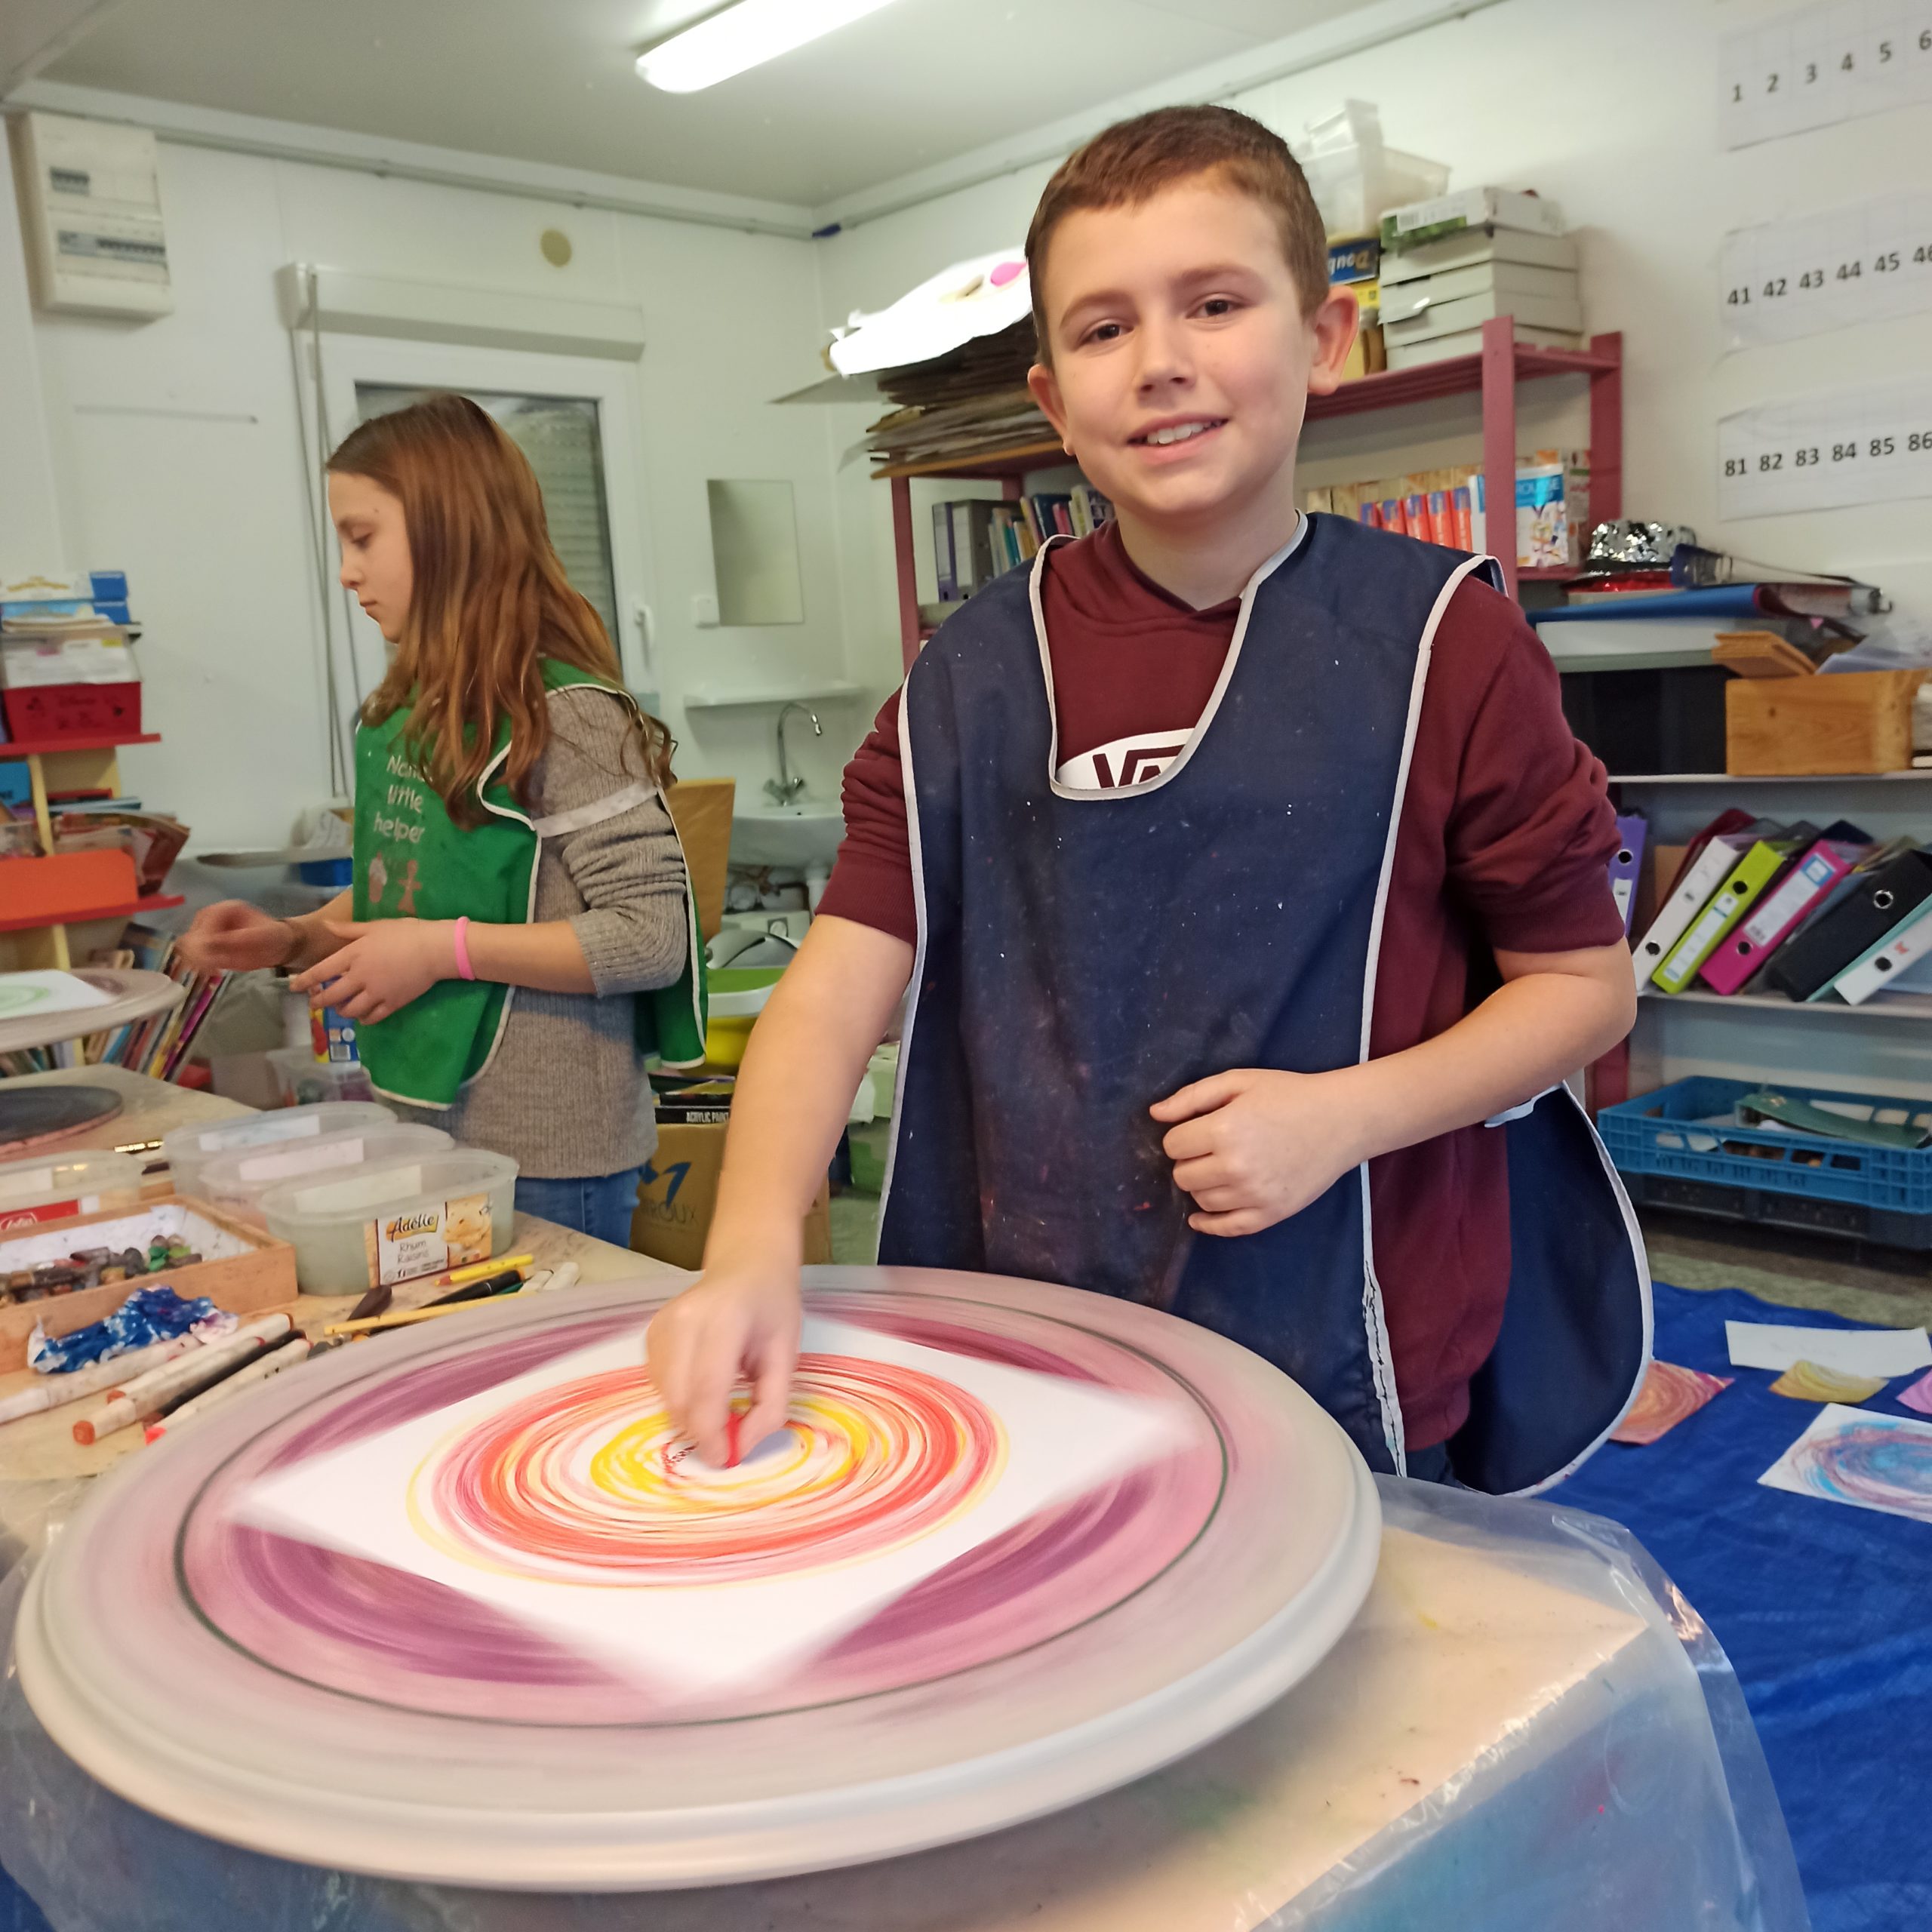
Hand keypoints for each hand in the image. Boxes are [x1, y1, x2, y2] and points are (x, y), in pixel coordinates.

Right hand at [179, 900, 297, 973]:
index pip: (205, 920)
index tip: (213, 957)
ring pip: (189, 946)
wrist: (277, 947)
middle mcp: (211, 918)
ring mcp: (206, 932)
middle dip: (200, 953)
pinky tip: (214, 972)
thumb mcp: (260, 936)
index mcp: (225, 909)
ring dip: (198, 960)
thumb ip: (238, 939)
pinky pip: (193, 955)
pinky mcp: (206, 947)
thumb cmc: (271, 936)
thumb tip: (212, 943)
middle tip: (214, 966)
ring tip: (215, 970)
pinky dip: (200, 965)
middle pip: (192, 934)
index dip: (206, 938)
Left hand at [289, 920, 452, 1021]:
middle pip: (331, 996)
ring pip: (349, 1010)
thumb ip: (347, 929)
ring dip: (340, 1011)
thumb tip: (326, 925)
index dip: (304, 981)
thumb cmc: (405, 932)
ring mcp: (376, 993)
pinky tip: (362, 1016)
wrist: (435, 949)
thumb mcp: (374, 926)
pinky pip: (371, 1017)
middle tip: (314, 1003)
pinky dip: (363, 1019)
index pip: (321, 972)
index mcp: (353, 955)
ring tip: (340, 1008)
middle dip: (319, 1001)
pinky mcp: (392, 1004)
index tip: (294, 988)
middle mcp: (360, 977)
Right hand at [646, 1264, 801, 1468]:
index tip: (724, 1459)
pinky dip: (679, 1399)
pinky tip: (702, 1384)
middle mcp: (685, 1320)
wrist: (747, 1267)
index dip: (711, 1434)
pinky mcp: (650, 1333)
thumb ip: (769, 1408)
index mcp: (725, 1320)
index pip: (707, 1389)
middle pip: (679, 1397)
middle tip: (724, 1442)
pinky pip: (657, 1383)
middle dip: (699, 1431)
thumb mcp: (786, 1358)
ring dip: (689, 1416)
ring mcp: (661, 1324)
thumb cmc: (773, 1310)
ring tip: (719, 1405)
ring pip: (664, 1395)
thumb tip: (738, 1450)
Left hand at [1151, 1068, 1369, 1237]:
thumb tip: (1154, 1115)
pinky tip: (1201, 1216)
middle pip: (1182, 1175)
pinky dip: (1208, 1223)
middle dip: (1190, 1160)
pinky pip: (1226, 1229)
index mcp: (1224, 1131)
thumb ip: (1192, 1097)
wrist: (1342, 1120)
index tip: (1199, 1129)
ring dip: (1203, 1185)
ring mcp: (1254, 1195)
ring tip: (1223, 1167)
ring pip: (1200, 1201)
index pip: (1173, 1145)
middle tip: (1212, 1148)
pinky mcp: (1270, 1214)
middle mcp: (1235, 1167)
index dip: (1181, 1135)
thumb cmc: (1289, 1094)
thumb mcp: (1238, 1081)